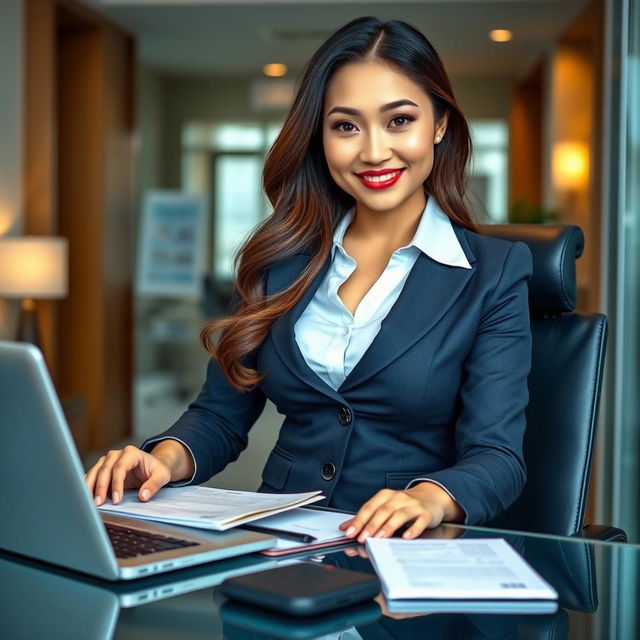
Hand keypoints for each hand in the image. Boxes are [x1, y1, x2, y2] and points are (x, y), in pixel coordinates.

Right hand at [84, 440, 191, 505]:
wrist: (153, 465)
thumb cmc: (157, 470)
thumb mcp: (162, 476)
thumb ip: (153, 485)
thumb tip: (143, 496)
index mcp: (131, 453)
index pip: (120, 468)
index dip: (116, 484)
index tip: (116, 499)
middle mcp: (117, 454)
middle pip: (105, 469)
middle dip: (100, 487)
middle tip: (99, 503)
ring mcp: (107, 460)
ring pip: (94, 471)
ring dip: (90, 487)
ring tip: (90, 502)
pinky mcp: (102, 468)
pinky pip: (92, 475)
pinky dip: (88, 486)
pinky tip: (85, 497)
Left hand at [339, 482, 463, 542]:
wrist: (431, 497)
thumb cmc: (404, 505)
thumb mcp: (386, 507)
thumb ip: (367, 518)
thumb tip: (345, 528)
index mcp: (385, 496)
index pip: (369, 507)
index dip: (359, 519)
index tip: (349, 532)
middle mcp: (398, 498)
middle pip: (383, 511)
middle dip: (371, 525)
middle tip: (362, 538)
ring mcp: (413, 505)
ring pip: (399, 515)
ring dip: (388, 527)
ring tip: (379, 538)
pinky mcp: (426, 513)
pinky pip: (420, 521)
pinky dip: (413, 529)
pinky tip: (406, 537)